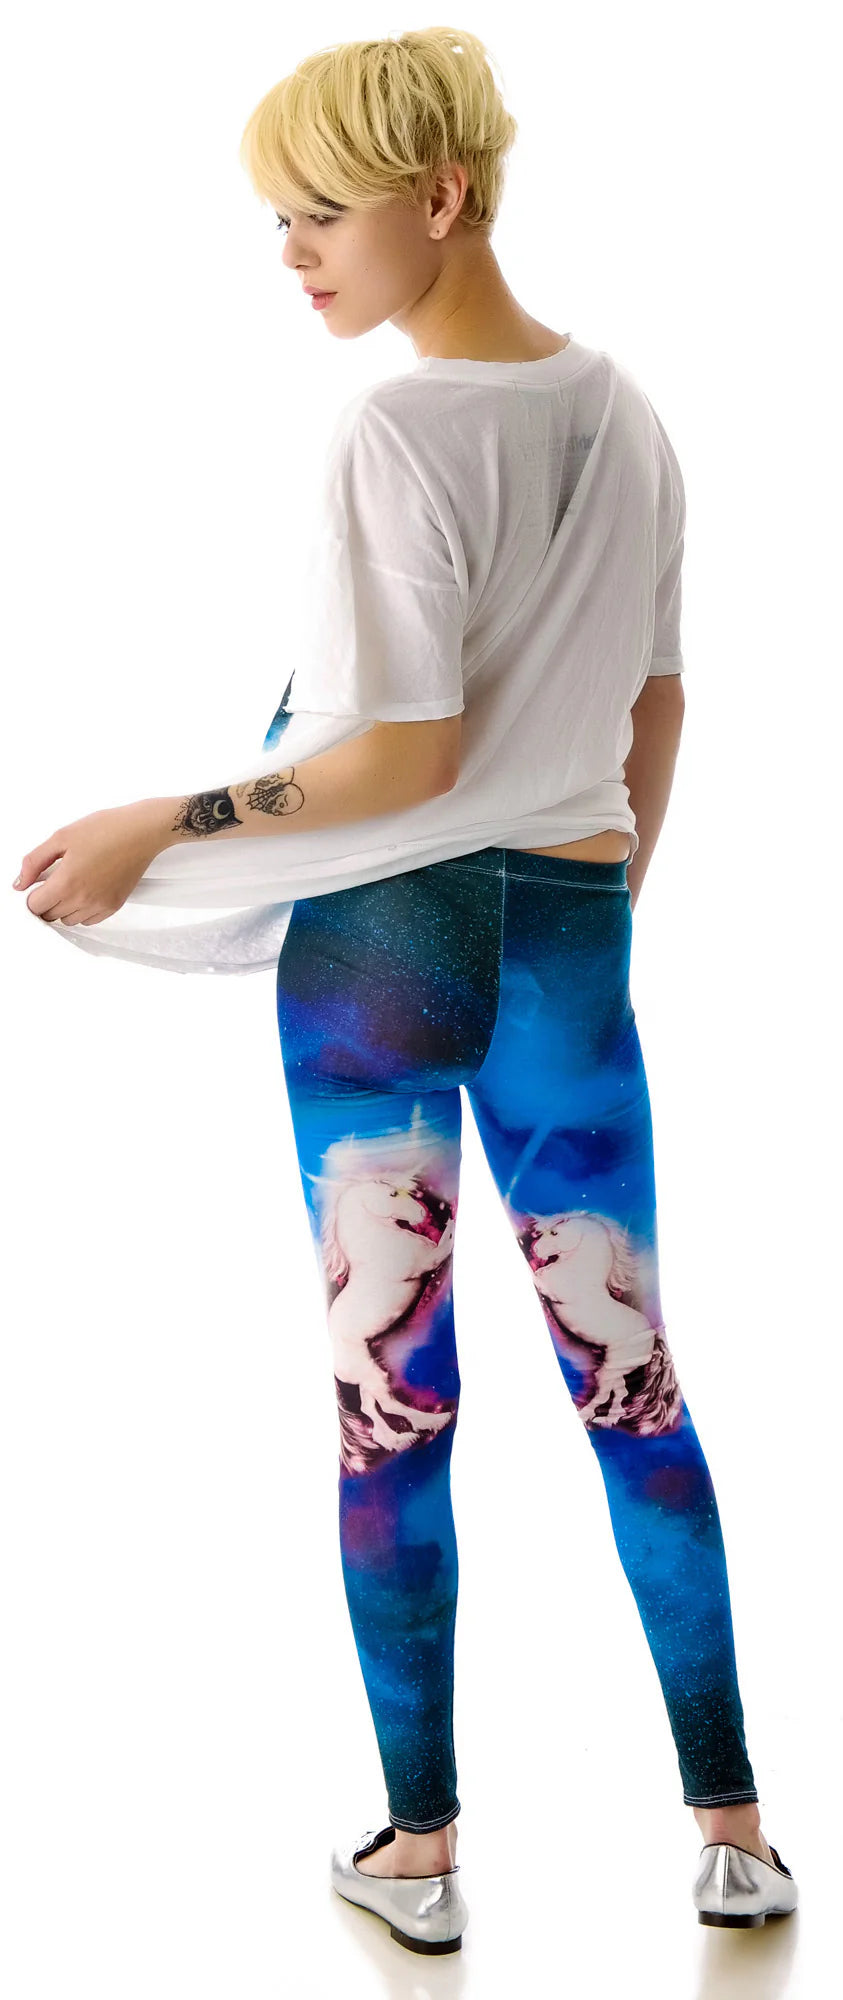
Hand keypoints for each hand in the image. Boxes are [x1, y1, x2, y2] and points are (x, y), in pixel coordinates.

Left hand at [12, 800, 165, 925]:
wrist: (141, 831)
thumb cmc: (105, 829)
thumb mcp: (61, 837)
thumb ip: (34, 861)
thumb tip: (19, 883)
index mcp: (66, 882)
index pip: (35, 906)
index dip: (31, 895)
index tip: (36, 884)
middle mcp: (83, 899)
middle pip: (50, 915)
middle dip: (46, 900)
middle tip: (53, 881)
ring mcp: (100, 905)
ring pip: (68, 920)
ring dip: (63, 907)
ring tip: (71, 884)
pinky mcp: (114, 906)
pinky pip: (88, 920)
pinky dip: (82, 910)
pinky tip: (86, 890)